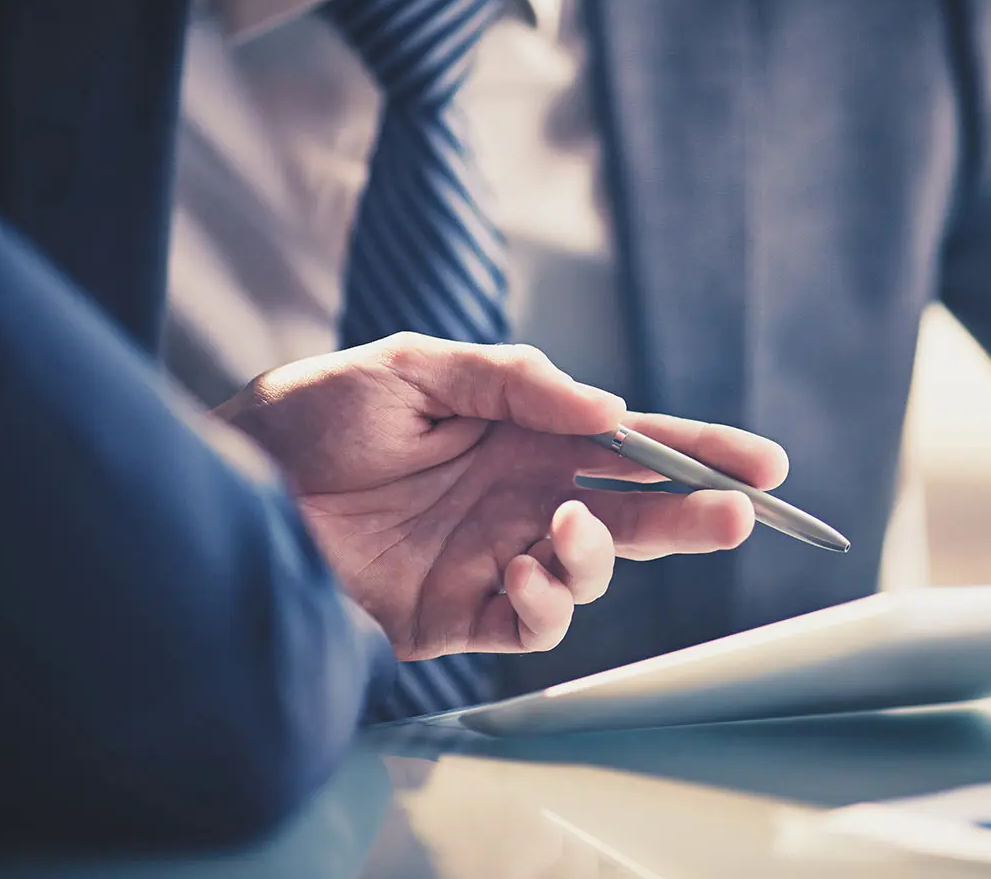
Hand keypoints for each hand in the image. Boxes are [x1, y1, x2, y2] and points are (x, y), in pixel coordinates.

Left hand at [213, 334, 788, 660]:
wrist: (230, 483)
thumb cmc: (315, 414)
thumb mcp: (413, 366)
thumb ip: (513, 381)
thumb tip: (607, 409)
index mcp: (524, 434)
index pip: (628, 444)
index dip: (697, 451)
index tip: (760, 462)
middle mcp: (521, 496)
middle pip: (632, 511)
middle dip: (692, 515)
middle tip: (739, 513)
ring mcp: (494, 556)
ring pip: (591, 571)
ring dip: (602, 554)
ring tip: (565, 527)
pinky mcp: (457, 614)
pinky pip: (530, 623)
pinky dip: (547, 602)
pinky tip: (523, 569)